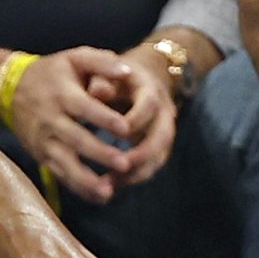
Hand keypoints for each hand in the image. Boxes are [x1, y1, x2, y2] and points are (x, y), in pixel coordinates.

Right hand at [8, 47, 139, 203]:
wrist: (9, 89)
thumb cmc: (51, 72)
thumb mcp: (74, 57)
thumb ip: (102, 61)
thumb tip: (127, 71)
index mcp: (62, 95)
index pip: (84, 108)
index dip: (103, 119)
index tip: (125, 129)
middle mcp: (51, 120)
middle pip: (75, 140)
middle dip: (99, 153)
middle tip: (124, 164)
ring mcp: (44, 141)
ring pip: (65, 163)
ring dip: (86, 179)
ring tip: (107, 192)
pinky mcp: (41, 155)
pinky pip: (60, 174)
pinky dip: (78, 187)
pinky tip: (99, 196)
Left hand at [85, 46, 179, 187]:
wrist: (138, 78)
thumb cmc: (114, 76)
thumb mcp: (107, 72)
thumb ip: (102, 81)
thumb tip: (95, 91)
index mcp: (150, 91)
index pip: (149, 106)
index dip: (135, 120)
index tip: (118, 133)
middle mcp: (163, 112)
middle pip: (163, 137)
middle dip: (142, 154)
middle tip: (119, 168)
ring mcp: (163, 131)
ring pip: (159, 156)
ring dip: (138, 172)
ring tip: (111, 184)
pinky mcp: (157, 146)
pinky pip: (152, 165)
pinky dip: (135, 176)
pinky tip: (113, 185)